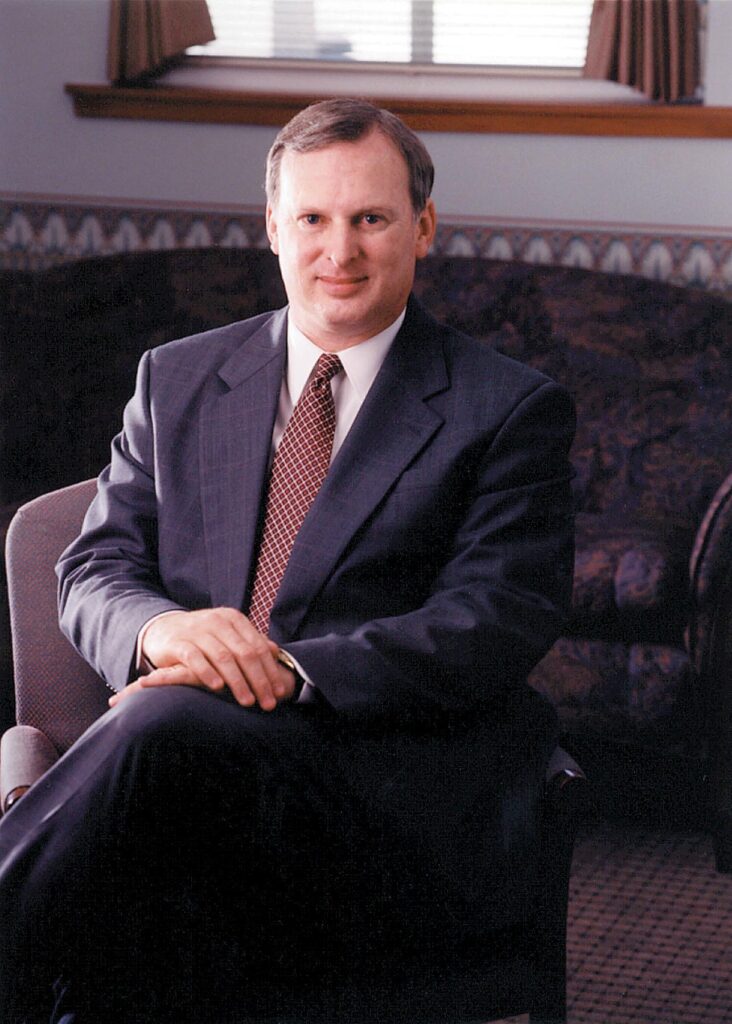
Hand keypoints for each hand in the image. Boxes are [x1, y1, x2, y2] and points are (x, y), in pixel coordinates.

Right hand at [109, 607, 295, 710]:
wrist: (163, 628)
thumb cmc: (202, 636)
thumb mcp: (227, 634)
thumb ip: (250, 641)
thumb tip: (276, 652)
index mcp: (233, 619)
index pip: (258, 647)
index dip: (271, 670)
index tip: (280, 692)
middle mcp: (217, 622)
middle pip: (245, 653)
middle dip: (259, 680)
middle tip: (268, 702)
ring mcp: (197, 631)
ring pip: (223, 657)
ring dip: (238, 681)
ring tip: (248, 701)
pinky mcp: (178, 643)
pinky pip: (195, 658)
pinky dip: (207, 673)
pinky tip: (218, 688)